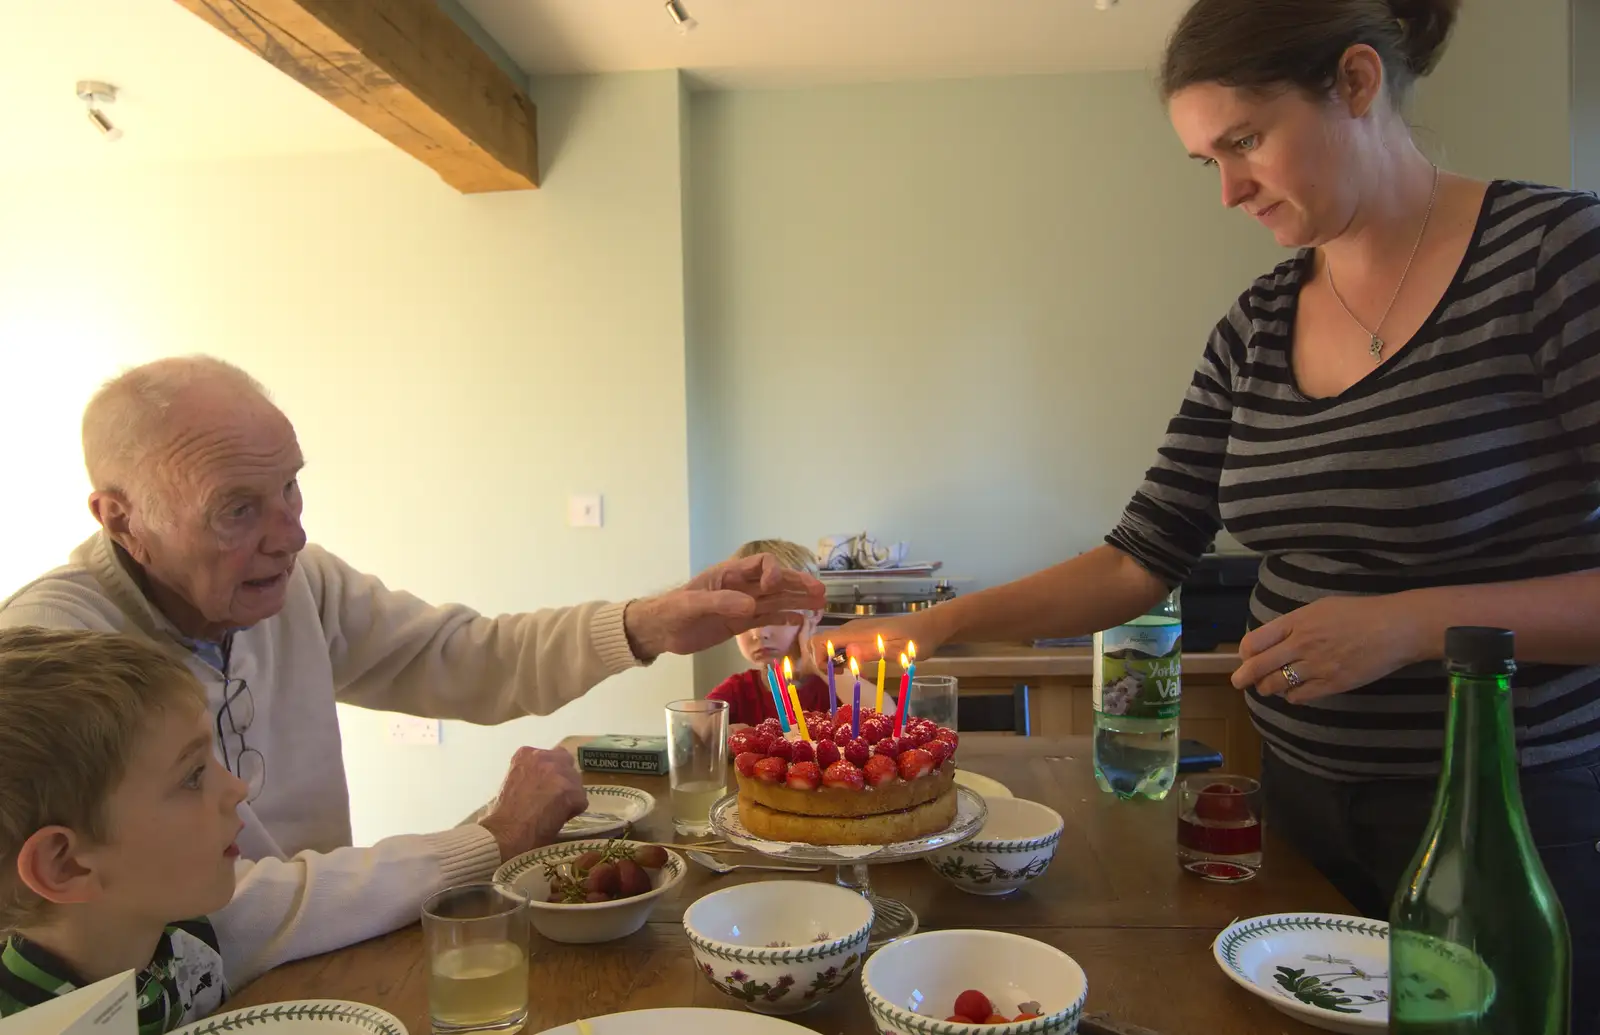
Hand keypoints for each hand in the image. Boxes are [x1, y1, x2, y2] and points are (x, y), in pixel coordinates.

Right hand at [478, 747, 587, 860]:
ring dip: (569, 796)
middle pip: (567, 764)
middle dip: (563, 780)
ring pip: (576, 783)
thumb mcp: (513, 781)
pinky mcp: (571, 791)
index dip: (551, 773)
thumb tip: (546, 780)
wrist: (505, 834)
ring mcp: (559, 773)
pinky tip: (557, 819)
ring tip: (553, 812)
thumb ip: (531, 773)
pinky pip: (581, 801)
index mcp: (526, 754)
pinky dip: (573, 812)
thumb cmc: (502, 815)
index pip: (553, 755)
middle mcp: (544, 757)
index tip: (544, 787)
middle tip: (554, 799)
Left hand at [623, 554, 825, 659]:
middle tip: (820, 593)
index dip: (773, 573)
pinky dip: (783, 618)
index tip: (772, 589)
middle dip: (797, 585)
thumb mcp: (692, 605)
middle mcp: (740, 587)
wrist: (659, 631)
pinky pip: (766, 618)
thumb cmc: (672, 611)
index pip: (762, 564)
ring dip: (797, 602)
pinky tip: (799, 621)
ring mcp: (741, 606)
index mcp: (729, 574)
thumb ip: (721, 603)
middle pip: (776, 582)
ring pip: (775, 601)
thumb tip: (751, 606)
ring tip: (819, 605)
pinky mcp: (739, 624)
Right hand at [811, 611, 945, 671]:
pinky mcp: (863, 633)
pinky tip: (856, 665)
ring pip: (833, 642)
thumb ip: (872, 651)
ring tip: (848, 673)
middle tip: (840, 675)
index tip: (830, 674)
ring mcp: (858, 629)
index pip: (823, 639)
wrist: (931, 625)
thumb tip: (847, 653)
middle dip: (824, 660)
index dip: (818, 657)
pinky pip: (843, 643)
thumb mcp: (898, 650)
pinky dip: (842, 655)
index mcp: (858, 632)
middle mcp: (853, 628)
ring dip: (833, 659)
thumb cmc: (917, 639)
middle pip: (824, 641)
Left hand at [1231, 594, 1426, 702]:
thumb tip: (1273, 641)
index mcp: (1296, 622)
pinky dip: (1291, 696)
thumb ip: (1294, 624)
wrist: (1394, 628)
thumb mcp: (1320, 608)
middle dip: (1244, 677)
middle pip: (1258, 666)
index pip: (1254, 641)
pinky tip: (1294, 692)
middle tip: (1239, 682)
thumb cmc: (1358, 613)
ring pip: (1276, 684)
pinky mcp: (1332, 684)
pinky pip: (1299, 697)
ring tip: (1268, 687)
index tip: (1245, 657)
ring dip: (1267, 688)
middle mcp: (1301, 644)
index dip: (1245, 653)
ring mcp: (1316, 666)